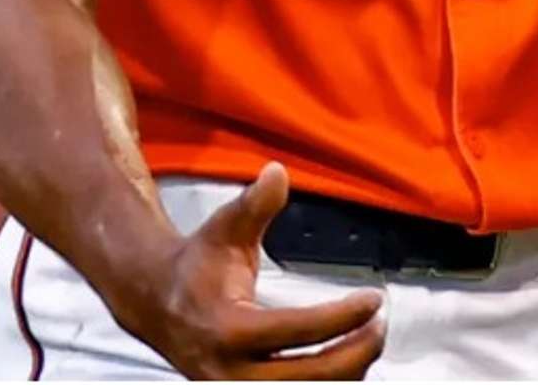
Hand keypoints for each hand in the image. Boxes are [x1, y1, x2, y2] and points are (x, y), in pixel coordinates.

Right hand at [115, 163, 384, 379]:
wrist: (157, 303)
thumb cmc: (197, 265)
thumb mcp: (224, 227)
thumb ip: (254, 203)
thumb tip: (277, 173)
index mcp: (228, 328)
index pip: (298, 331)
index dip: (342, 317)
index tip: (373, 300)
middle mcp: (231, 372)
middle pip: (309, 378)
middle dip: (355, 353)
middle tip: (380, 325)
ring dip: (346, 373)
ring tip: (370, 340)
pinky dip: (327, 382)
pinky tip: (348, 360)